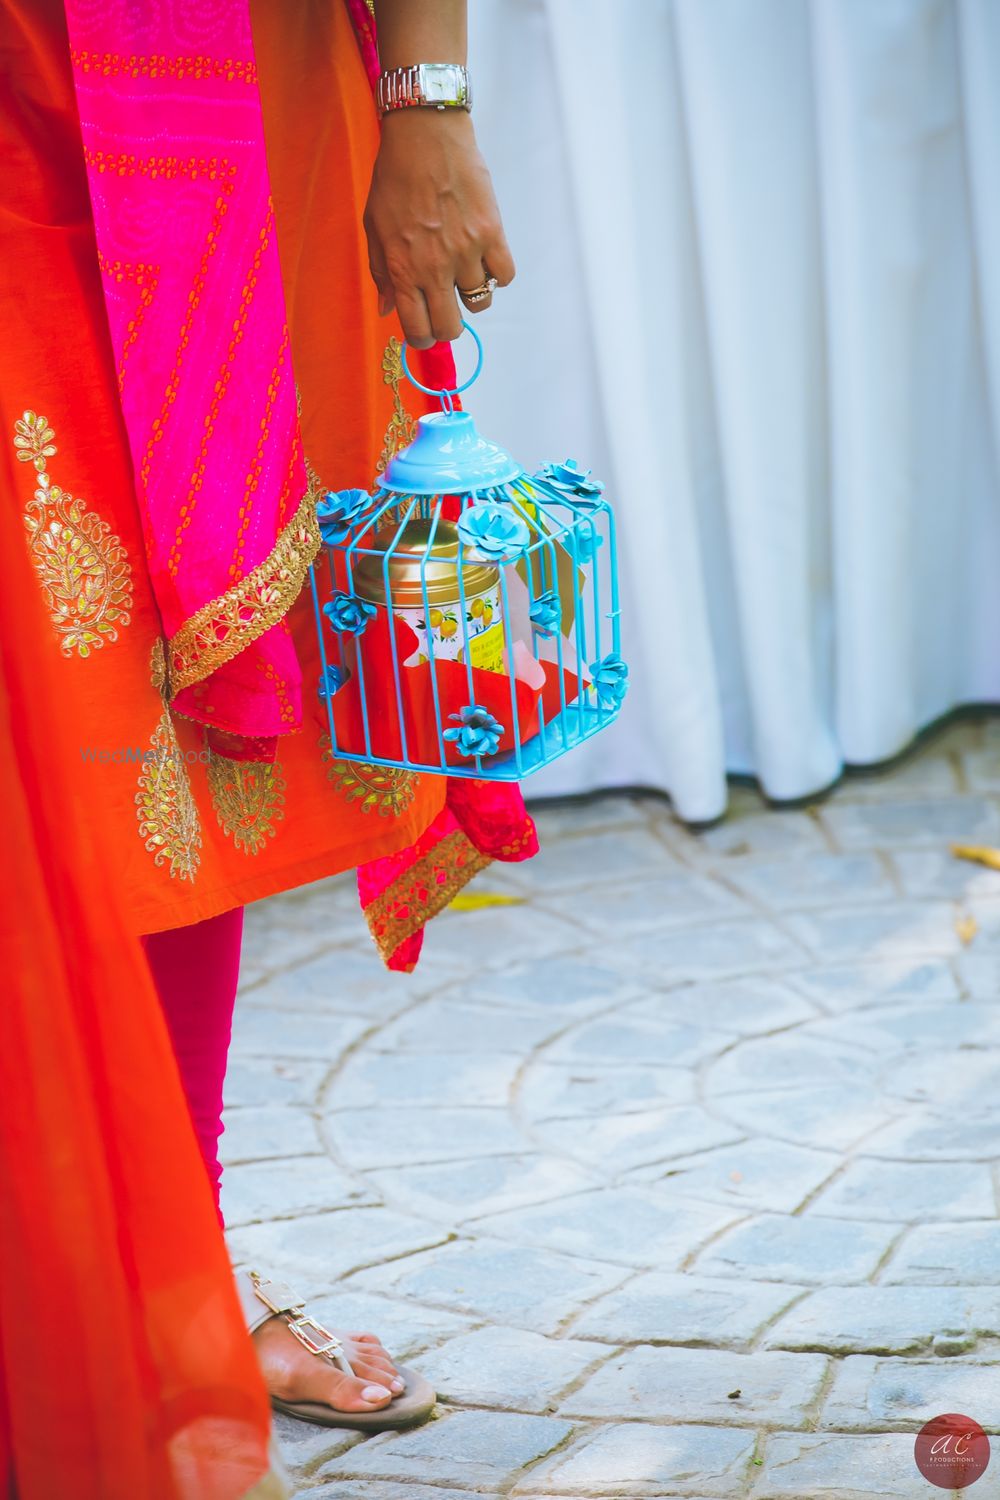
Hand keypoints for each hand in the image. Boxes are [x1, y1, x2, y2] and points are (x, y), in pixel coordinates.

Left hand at [363, 110, 514, 348]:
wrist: (426, 136)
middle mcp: (435, 268)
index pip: (418, 330)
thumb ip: (382, 272)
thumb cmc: (394, 179)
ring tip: (464, 273)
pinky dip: (497, 274)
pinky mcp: (492, 233)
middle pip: (451, 328)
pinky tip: (485, 258)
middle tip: (446, 307)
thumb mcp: (374, 227)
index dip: (422, 339)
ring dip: (472, 295)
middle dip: (448, 325)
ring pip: (480, 303)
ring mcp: (466, 252)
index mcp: (403, 270)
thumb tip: (387, 311)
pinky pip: (504, 276)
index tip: (425, 330)